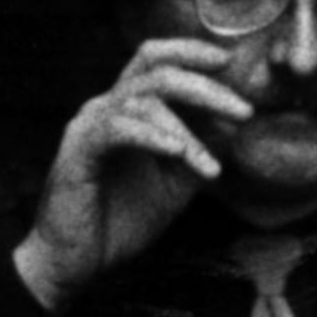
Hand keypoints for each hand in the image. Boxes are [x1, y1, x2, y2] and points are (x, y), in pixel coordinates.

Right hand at [14, 38, 254, 310]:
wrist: (74, 264)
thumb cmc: (119, 222)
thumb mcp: (174, 186)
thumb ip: (200, 153)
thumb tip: (232, 124)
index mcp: (126, 110)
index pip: (156, 61)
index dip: (192, 53)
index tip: (229, 62)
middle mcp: (106, 108)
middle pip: (156, 70)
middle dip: (206, 87)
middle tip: (243, 110)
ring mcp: (90, 126)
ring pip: (142, 100)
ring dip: (187, 129)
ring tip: (211, 164)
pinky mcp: (79, 151)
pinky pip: (117, 130)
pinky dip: (152, 136)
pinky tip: (178, 152)